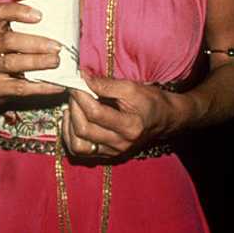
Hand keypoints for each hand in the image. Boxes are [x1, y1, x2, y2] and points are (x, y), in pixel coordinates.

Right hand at [0, 2, 65, 110]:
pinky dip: (41, 87)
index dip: (18, 12)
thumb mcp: (9, 41)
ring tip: (56, 62)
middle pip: (8, 40)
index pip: (0, 13)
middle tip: (57, 47)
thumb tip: (74, 26)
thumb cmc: (6, 57)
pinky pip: (19, 87)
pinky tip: (57, 86)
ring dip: (36, 62)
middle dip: (35, 43)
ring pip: (10, 62)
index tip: (40, 16)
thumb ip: (30, 33)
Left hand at [60, 76, 187, 158]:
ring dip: (68, 124)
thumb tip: (82, 77)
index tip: (76, 83)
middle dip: (73, 106)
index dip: (80, 95)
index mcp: (130, 127)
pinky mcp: (106, 155)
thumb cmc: (150, 101)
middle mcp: (120, 144)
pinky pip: (80, 151)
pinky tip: (73, 120)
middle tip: (74, 93)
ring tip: (73, 107)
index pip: (95, 113)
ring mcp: (112, 152)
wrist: (165, 119)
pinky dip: (70, 136)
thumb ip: (105, 84)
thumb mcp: (131, 88)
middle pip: (83, 129)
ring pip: (78, 145)